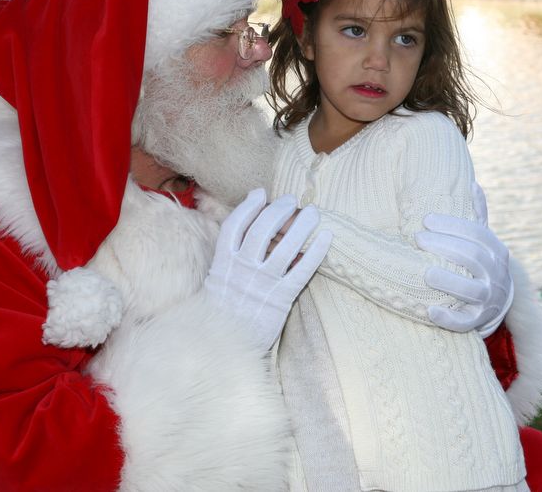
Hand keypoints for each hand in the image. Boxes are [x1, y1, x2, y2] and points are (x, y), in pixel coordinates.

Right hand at [204, 188, 330, 349]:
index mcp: (222, 263)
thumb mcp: (216, 283)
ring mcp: (262, 283)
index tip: (260, 193)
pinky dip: (316, 252)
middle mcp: (241, 269)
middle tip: (292, 200)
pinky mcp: (280, 299)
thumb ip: (229, 259)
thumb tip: (248, 235)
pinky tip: (326, 238)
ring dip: (302, 225)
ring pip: (285, 246)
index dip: (248, 207)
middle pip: (262, 229)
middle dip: (278, 210)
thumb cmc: (222, 314)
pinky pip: (302, 270)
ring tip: (313, 213)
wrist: (225, 348)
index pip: (235, 226)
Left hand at [416, 213, 513, 337]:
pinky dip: (448, 318)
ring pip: (471, 290)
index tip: (426, 220)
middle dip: (444, 247)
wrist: (498, 303)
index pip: (478, 234)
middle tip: (417, 239)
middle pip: (472, 258)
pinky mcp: (478, 321)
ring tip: (425, 273)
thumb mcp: (483, 240)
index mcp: (497, 251)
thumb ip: (478, 215)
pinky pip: (465, 322)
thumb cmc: (481, 264)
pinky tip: (430, 310)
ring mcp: (488, 300)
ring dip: (448, 281)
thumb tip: (472, 183)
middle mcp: (496, 275)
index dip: (452, 226)